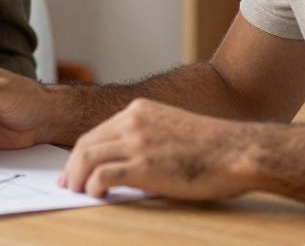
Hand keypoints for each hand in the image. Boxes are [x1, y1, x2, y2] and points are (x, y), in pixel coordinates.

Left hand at [60, 99, 249, 199]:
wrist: (237, 152)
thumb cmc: (213, 148)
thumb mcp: (173, 128)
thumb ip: (147, 137)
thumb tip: (125, 163)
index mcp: (140, 110)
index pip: (98, 131)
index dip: (82, 152)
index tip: (75, 168)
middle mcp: (134, 121)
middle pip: (87, 143)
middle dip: (72, 165)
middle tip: (66, 184)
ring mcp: (138, 142)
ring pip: (88, 157)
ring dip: (77, 178)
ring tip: (75, 192)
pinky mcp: (144, 165)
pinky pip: (104, 175)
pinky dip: (93, 186)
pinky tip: (95, 195)